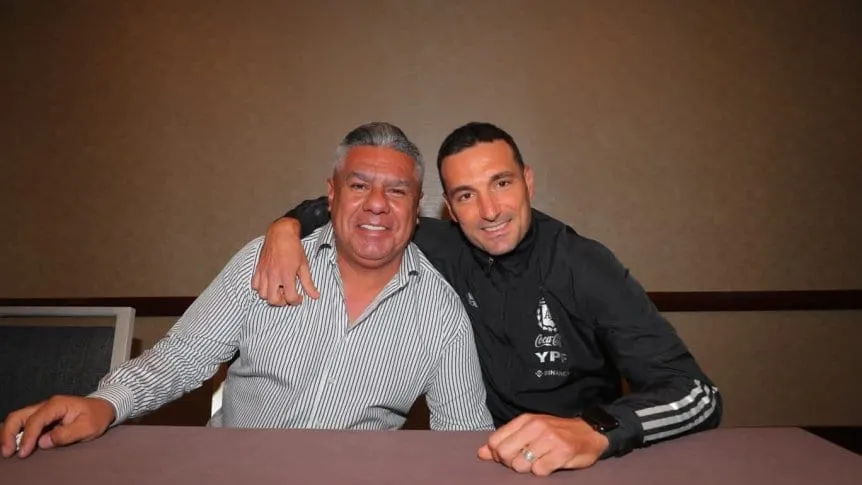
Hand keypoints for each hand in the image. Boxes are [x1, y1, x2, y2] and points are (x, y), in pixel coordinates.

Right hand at [1, 395, 115, 457]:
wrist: (104, 407)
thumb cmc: (97, 416)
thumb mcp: (88, 427)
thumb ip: (66, 434)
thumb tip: (43, 442)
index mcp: (57, 405)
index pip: (36, 420)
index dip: (28, 437)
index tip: (24, 453)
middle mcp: (46, 405)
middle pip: (19, 415)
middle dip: (9, 433)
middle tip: (7, 452)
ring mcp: (43, 410)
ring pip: (18, 418)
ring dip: (10, 433)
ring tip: (8, 450)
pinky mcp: (43, 416)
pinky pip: (24, 422)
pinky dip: (16, 433)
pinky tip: (14, 444)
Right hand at [251, 217, 319, 305]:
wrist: (281, 233)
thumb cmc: (293, 248)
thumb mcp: (304, 265)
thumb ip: (308, 283)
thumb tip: (315, 296)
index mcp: (287, 275)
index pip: (290, 298)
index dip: (296, 301)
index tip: (299, 297)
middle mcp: (274, 275)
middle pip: (273, 300)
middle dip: (282, 301)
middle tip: (287, 295)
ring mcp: (264, 272)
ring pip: (262, 294)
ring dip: (271, 295)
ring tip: (279, 289)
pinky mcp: (258, 268)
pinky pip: (254, 285)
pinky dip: (261, 288)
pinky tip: (269, 283)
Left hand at [478, 414, 608, 476]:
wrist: (589, 432)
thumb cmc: (556, 432)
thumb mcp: (529, 430)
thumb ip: (505, 440)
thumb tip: (481, 453)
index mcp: (525, 420)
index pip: (495, 441)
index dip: (498, 454)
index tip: (511, 455)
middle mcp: (535, 427)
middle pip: (504, 454)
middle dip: (511, 463)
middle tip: (524, 461)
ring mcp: (549, 440)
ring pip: (520, 465)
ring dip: (528, 469)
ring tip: (539, 461)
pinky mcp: (561, 453)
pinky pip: (539, 471)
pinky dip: (542, 472)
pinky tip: (550, 464)